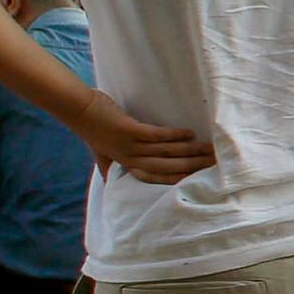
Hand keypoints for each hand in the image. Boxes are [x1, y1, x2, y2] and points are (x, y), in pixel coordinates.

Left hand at [85, 95, 217, 181]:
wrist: (78, 110)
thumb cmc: (92, 130)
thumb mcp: (100, 154)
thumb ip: (109, 168)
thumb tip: (110, 183)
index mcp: (129, 166)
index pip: (160, 178)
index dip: (181, 179)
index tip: (201, 179)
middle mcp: (131, 160)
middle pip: (168, 167)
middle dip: (194, 166)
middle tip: (215, 164)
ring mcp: (130, 146)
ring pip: (166, 153)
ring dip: (190, 151)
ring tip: (209, 149)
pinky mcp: (129, 130)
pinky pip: (156, 136)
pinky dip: (174, 136)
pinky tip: (189, 134)